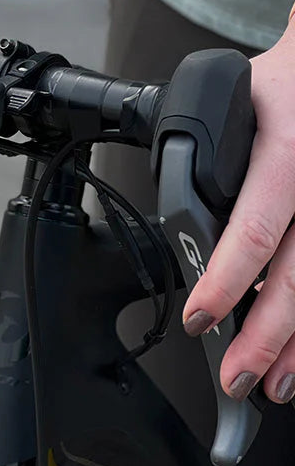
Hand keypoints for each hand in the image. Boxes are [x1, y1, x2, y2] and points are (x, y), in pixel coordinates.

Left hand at [182, 28, 294, 404]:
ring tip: (276, 382)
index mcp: (288, 153)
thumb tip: (182, 211)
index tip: (201, 316)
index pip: (255, 228)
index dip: (226, 279)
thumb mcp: (235, 101)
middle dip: (266, 337)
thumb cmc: (284, 82)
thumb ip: (208, 152)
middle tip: (237, 377)